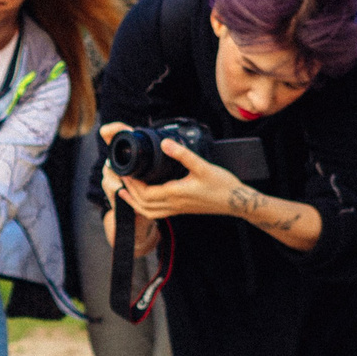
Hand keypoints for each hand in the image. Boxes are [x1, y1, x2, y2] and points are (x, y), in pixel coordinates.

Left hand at [98, 125, 318, 244]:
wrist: (237, 203)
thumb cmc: (222, 185)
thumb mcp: (202, 166)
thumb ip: (182, 154)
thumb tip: (164, 142)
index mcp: (175, 194)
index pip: (144, 192)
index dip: (130, 183)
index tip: (122, 171)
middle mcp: (173, 205)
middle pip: (142, 203)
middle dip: (128, 191)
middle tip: (119, 177)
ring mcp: (177, 209)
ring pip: (148, 211)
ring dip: (134, 202)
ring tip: (124, 190)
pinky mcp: (181, 210)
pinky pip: (157, 213)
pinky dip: (145, 207)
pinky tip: (145, 198)